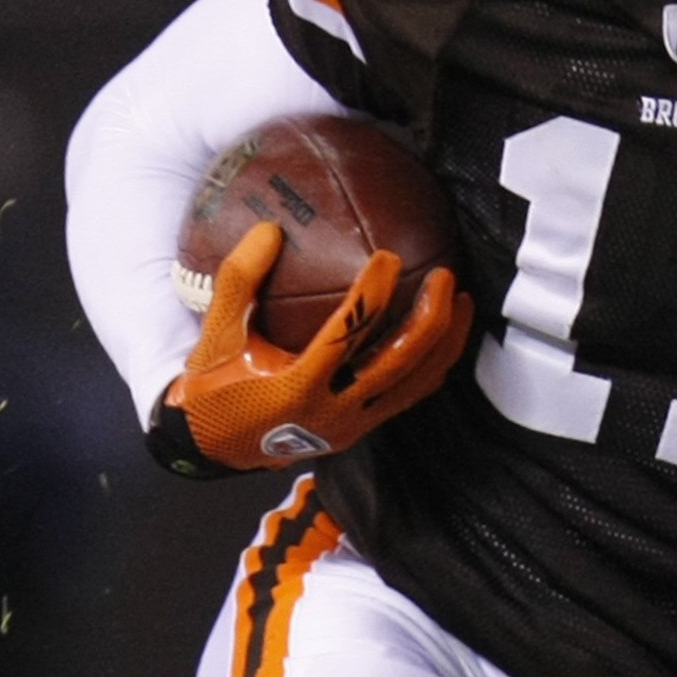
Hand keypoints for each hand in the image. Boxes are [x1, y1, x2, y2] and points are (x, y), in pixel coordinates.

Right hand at [165, 219, 470, 473]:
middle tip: (445, 276)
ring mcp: (352, 425)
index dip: (374, 294)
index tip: (389, 256)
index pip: (348, 334)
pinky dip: (432, 366)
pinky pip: (409, 397)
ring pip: (415, 385)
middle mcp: (333, 411)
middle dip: (429, 319)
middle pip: (398, 363)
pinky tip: (444, 335)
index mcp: (297, 387)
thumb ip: (239, 282)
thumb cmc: (214, 387)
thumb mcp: (215, 334)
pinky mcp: (361, 430)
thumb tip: (269, 228)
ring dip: (444, 343)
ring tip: (462, 301)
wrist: (214, 448)